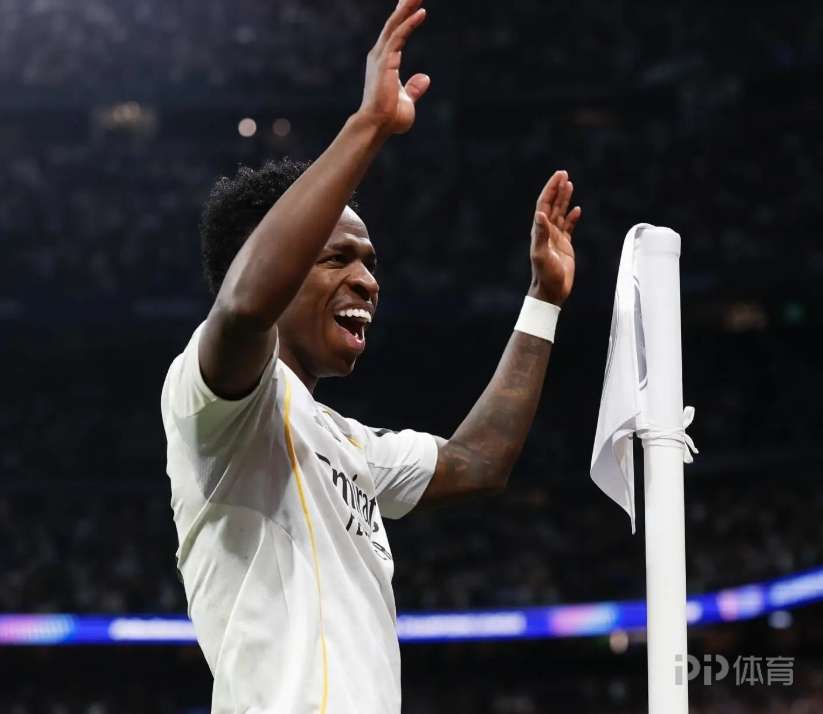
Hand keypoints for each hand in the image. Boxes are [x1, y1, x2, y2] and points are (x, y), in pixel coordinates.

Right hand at [358, 0, 429, 135]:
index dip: (402, 17)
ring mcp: (381, 57)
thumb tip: (425, 78)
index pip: (394, 34)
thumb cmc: (389, 117)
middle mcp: (379, 55)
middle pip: (393, 24)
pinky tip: (421, 12)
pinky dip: (410, 23)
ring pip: (395, 25)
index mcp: (383, 62)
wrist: (376, 125)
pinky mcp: (386, 61)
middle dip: (404, 6)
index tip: (408, 3)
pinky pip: (399, 36)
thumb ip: (414, 88)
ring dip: (407, 8)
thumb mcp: (407, 100)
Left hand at [528, 170, 580, 305]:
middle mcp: (546, 232)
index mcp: (540, 231)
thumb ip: (541, 234)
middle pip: (552, 205)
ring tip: (570, 184)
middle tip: (564, 174)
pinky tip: (577, 210)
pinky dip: (572, 217)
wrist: (552, 291)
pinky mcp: (564, 245)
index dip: (551, 190)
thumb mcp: (542, 254)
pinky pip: (569, 227)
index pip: (544, 205)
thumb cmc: (545, 275)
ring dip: (564, 199)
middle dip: (557, 189)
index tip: (559, 176)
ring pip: (560, 213)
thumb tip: (539, 214)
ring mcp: (555, 238)